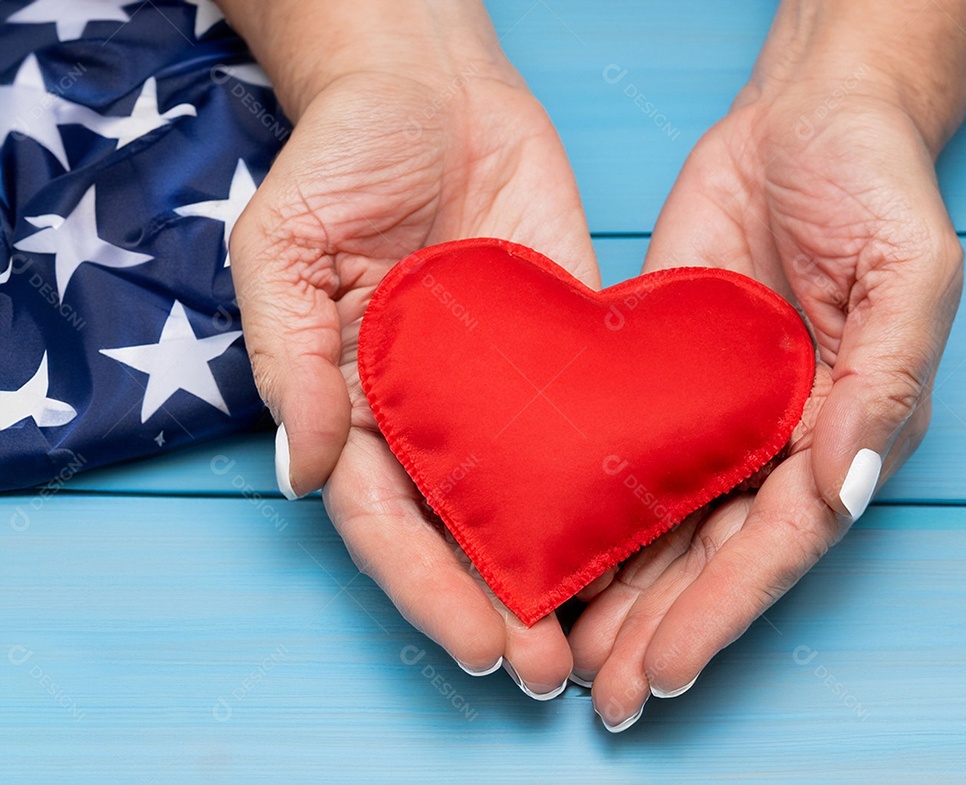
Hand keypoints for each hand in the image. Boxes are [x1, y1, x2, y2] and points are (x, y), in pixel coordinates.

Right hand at [227, 6, 598, 697]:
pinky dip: (608, 486)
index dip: (428, 587)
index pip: (387, 518)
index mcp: (356, 399)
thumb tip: (303, 471)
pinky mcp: (563, 348)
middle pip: (462, 528)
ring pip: (528, 496)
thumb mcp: (284, 248)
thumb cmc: (341, 156)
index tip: (481, 645)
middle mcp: (430, 410)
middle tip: (548, 669)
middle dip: (500, 603)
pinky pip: (586, 427)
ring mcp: (500, 386)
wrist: (428, 85)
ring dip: (560, 567)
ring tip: (602, 634)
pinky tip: (643, 534)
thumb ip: (291, 358)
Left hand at [570, 61, 965, 731]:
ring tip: (565, 648)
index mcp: (841, 427)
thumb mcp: (909, 271)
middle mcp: (774, 436)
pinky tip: (552, 545)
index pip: (776, 545)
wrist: (807, 117)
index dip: (720, 613)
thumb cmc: (874, 183)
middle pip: (712, 554)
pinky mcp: (660, 373)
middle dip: (657, 627)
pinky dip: (591, 504)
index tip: (664, 671)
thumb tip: (844, 483)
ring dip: (619, 589)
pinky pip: (623, 451)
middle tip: (602, 692)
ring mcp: (712, 409)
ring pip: (662, 520)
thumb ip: (887, 379)